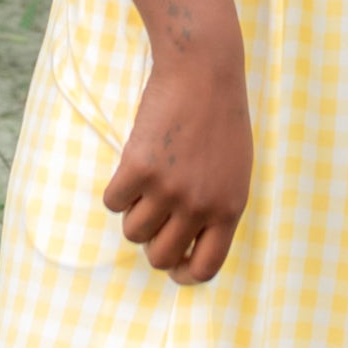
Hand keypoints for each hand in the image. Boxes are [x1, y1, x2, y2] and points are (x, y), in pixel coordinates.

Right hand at [101, 47, 252, 284]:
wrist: (202, 72)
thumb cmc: (220, 118)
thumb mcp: (235, 171)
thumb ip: (217, 207)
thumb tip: (189, 245)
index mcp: (229, 209)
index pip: (205, 267)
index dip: (183, 275)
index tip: (173, 267)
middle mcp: (200, 205)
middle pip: (160, 257)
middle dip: (151, 244)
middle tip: (152, 218)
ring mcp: (168, 189)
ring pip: (132, 233)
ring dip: (133, 214)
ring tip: (146, 184)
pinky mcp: (138, 169)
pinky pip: (113, 202)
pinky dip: (117, 189)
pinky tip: (133, 164)